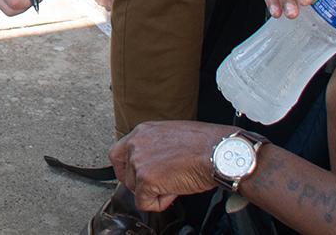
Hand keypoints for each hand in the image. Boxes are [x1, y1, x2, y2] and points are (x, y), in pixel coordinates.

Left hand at [111, 121, 234, 211]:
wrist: (218, 152)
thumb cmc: (205, 144)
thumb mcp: (172, 135)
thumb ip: (155, 146)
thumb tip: (153, 162)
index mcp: (142, 132)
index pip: (117, 153)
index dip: (126, 169)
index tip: (136, 177)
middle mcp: (136, 145)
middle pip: (125, 175)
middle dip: (142, 184)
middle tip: (163, 183)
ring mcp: (139, 162)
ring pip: (135, 190)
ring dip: (154, 192)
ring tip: (175, 182)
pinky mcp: (146, 180)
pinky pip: (145, 203)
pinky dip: (160, 203)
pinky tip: (175, 190)